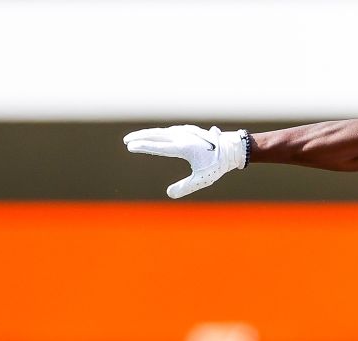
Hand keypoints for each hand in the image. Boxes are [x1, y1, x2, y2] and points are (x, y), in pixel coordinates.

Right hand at [123, 125, 248, 197]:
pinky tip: (152, 136)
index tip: (130, 147)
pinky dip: (157, 133)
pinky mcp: (187, 130)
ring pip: (161, 132)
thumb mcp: (203, 179)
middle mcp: (183, 136)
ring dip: (147, 134)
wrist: (231, 148)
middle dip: (140, 138)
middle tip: (126, 141)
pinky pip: (168, 131)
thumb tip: (170, 194)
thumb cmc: (217, 165)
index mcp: (184, 147)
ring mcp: (185, 131)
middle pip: (156, 135)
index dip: (144, 147)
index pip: (159, 147)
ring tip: (134, 138)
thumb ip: (186, 187)